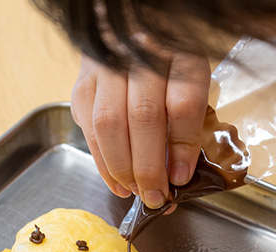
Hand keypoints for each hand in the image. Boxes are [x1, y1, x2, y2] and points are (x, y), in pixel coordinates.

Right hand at [71, 54, 210, 207]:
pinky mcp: (84, 82)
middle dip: (149, 167)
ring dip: (123, 168)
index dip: (182, 146)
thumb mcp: (191, 82)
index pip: (182, 103)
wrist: (129, 30)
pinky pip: (89, 127)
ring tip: (138, 193)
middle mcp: (140, 54)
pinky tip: (117, 182)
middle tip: (158, 197)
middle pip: (143, 116)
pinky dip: (102, 162)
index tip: (182, 177)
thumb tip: (178, 172)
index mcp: (179, 52)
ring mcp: (107, 66)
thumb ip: (188, 120)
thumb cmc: (167, 62)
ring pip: (109, 123)